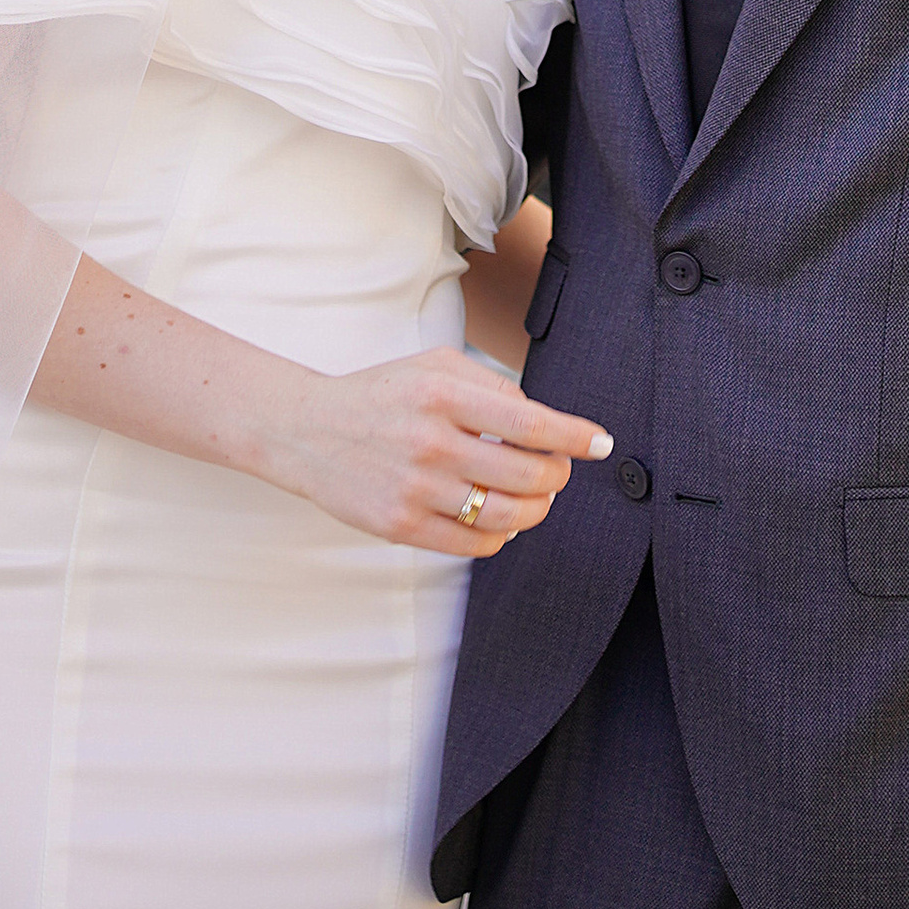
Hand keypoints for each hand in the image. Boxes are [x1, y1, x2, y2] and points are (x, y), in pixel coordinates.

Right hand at [274, 349, 610, 558]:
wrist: (308, 430)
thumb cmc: (382, 393)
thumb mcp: (435, 366)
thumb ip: (491, 386)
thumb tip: (544, 419)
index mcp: (444, 393)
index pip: (530, 422)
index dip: (575, 436)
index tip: (601, 443)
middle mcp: (433, 441)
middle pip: (527, 474)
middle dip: (558, 476)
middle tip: (560, 471)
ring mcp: (416, 488)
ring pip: (506, 515)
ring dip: (536, 509)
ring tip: (536, 497)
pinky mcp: (402, 526)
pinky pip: (474, 543)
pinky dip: (500, 533)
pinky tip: (499, 517)